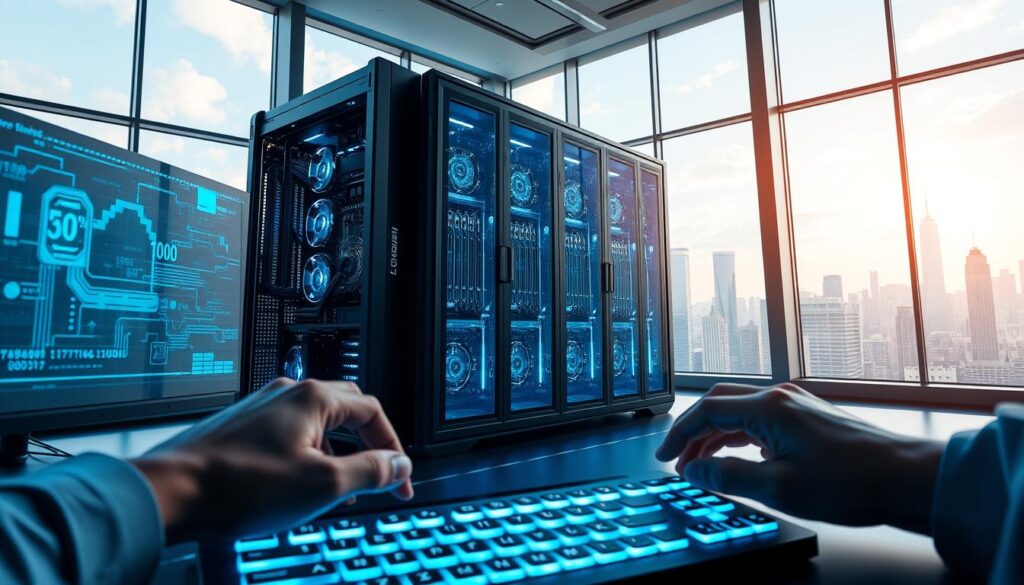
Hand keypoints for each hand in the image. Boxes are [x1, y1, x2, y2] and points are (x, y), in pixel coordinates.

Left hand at [131, 378, 413, 542]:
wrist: (172, 493)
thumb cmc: (239, 485)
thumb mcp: (323, 485)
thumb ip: (370, 471)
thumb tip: (399, 465)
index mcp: (313, 399)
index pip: (373, 413)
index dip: (393, 449)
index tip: (400, 480)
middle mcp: (287, 394)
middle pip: (347, 411)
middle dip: (368, 445)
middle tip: (379, 477)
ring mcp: (261, 408)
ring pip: (316, 425)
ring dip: (337, 455)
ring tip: (339, 491)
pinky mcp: (241, 428)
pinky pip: (289, 435)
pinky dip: (307, 457)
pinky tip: (297, 487)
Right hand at [655, 383, 943, 533]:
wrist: (907, 479)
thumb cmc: (853, 483)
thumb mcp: (778, 488)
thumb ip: (728, 477)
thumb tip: (696, 472)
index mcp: (770, 408)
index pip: (707, 411)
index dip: (678, 435)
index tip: (665, 455)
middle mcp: (782, 398)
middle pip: (721, 405)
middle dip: (694, 432)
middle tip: (678, 459)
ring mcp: (798, 406)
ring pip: (741, 413)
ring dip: (717, 436)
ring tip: (703, 465)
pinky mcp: (810, 418)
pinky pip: (762, 421)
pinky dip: (740, 438)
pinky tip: (739, 458)